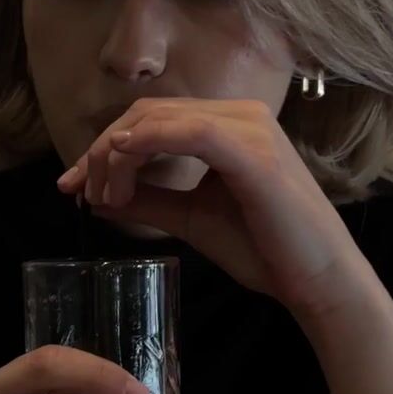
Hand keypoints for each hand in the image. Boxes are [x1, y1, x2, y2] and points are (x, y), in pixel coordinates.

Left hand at [58, 97, 377, 322]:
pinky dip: (147, 143)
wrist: (319, 281)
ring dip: (117, 154)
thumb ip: (149, 200)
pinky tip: (122, 165)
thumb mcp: (191, 218)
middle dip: (102, 149)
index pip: (151, 118)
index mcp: (230, 124)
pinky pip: (189, 132)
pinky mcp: (254, 152)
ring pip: (160, 118)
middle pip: (148, 112)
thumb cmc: (264, 249)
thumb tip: (97, 193)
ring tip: (102, 196)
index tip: (72, 185)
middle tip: (77, 190)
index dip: (104, 145)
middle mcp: (241, 114)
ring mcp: (250, 128)